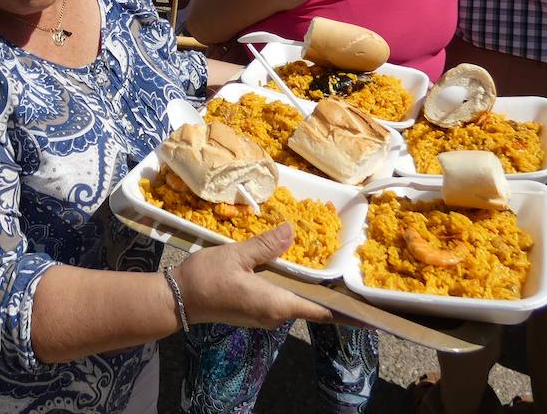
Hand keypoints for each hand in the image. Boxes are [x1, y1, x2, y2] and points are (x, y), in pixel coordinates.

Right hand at [174, 223, 331, 328]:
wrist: (177, 299)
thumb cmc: (206, 278)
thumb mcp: (236, 255)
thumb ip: (266, 245)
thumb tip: (292, 231)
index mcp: (275, 303)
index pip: (320, 310)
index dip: (345, 310)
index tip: (369, 310)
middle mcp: (274, 315)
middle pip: (310, 305)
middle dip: (327, 291)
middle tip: (346, 269)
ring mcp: (263, 315)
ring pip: (294, 301)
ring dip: (306, 287)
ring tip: (323, 266)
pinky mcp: (253, 311)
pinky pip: (280, 300)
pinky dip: (289, 287)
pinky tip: (288, 268)